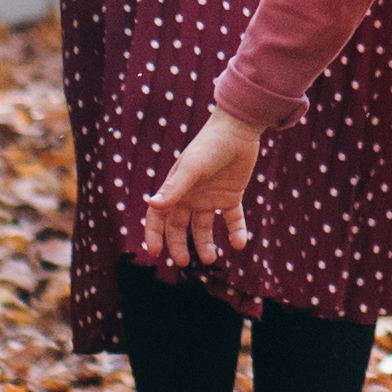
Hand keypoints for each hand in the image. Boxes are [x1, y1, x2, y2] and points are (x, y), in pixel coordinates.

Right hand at [138, 108, 265, 264]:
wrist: (239, 129)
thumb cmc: (210, 144)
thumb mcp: (192, 167)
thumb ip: (174, 187)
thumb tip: (152, 203)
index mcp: (177, 188)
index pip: (159, 216)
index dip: (154, 234)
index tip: (154, 253)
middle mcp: (191, 195)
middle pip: (179, 227)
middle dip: (179, 245)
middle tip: (184, 263)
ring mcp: (211, 197)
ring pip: (204, 227)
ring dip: (205, 244)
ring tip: (211, 259)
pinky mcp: (231, 196)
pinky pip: (232, 219)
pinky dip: (236, 232)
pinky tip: (239, 243)